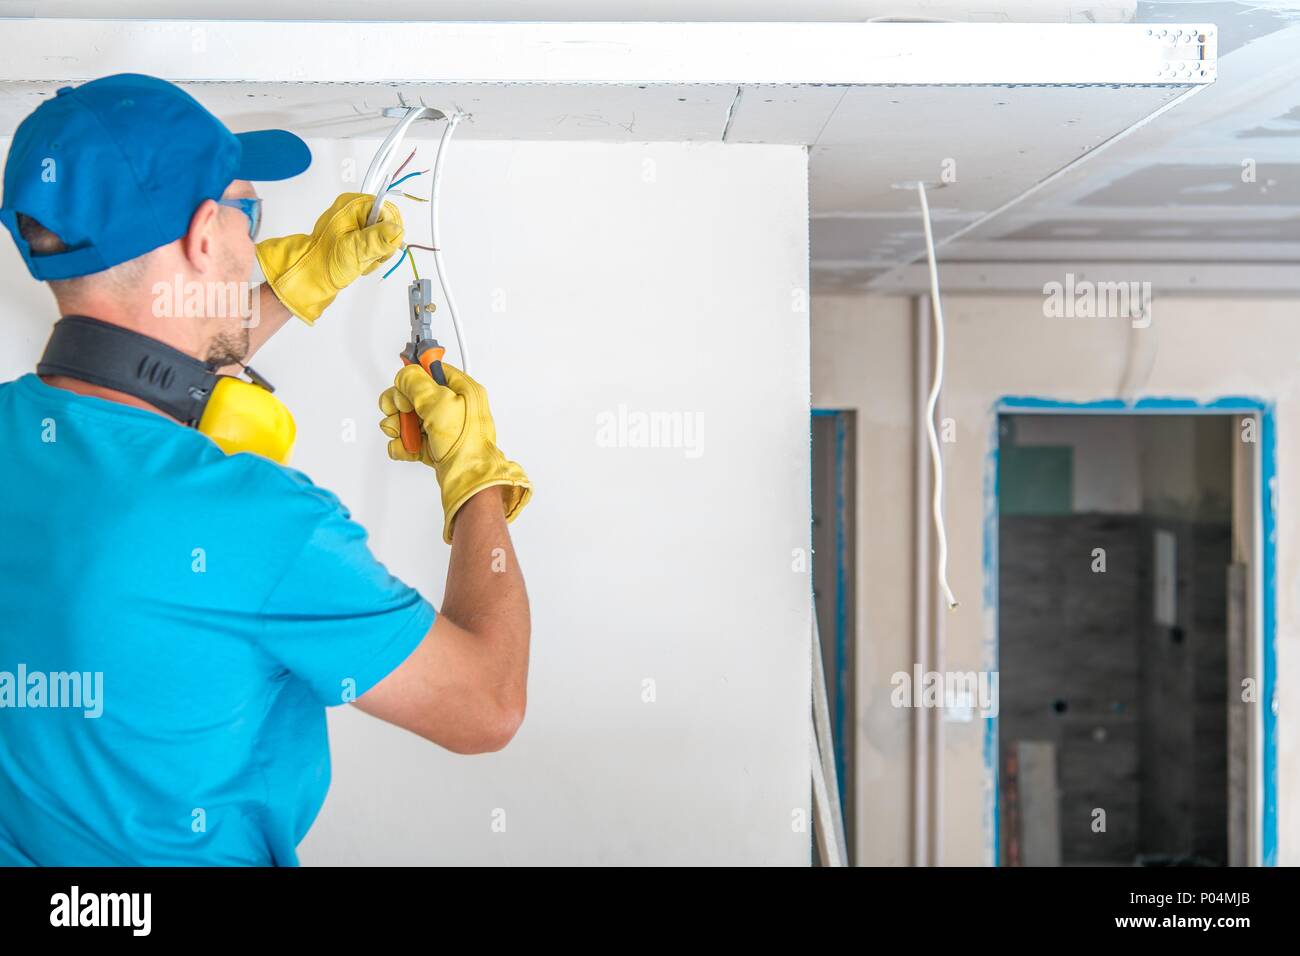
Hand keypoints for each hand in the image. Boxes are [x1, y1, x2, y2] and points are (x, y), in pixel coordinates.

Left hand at [255, 192, 403, 324]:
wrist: (310, 277)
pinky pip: (377, 245)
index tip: (379, 246)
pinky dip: (372, 257)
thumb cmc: (325, 261)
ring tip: (361, 261)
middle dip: (383, 244)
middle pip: (388, 224)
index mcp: (353, 205)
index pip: (388, 210)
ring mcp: (356, 224)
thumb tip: (397, 231)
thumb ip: (377, 239)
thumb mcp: (354, 250)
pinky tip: (360, 262)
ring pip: (384, 237)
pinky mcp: (357, 237)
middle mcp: (355, 211)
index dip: (388, 230)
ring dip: (377, 253)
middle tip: (368, 256)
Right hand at [378, 363, 531, 543]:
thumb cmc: (465, 443)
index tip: (404, 388)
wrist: (467, 478)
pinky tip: (408, 449)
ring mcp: (442, 427)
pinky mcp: (434, 445)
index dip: (413, 378)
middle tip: (403, 414)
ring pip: (407, 418)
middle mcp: (453, 406)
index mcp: (462, 390)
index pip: (431, 371)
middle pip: (413, 396)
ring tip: (406, 436)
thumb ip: (417, 383)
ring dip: (399, 427)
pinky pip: (409, 439)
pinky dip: (403, 445)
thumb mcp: (440, 402)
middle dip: (400, 407)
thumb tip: (404, 376)